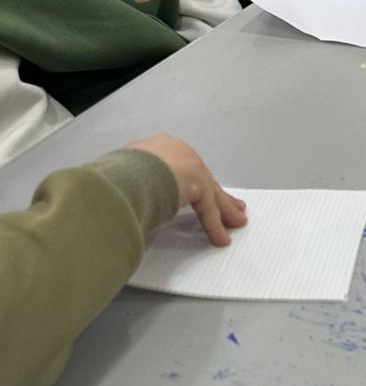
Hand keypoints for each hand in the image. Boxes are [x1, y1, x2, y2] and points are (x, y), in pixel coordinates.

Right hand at [126, 134, 246, 245]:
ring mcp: (188, 164)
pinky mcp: (197, 183)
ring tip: (234, 221)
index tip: (197, 192)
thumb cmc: (111, 178)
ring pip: (209, 192)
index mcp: (154, 148)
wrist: (120, 176)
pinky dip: (214, 225)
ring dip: (223, 210)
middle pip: (200, 177)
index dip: (190, 182)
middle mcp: (175, 151)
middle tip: (230, 205)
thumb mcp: (120, 179)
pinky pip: (208, 210)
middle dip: (216, 194)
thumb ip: (132, 187)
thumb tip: (129, 203)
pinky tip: (221, 238)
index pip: (178, 167)